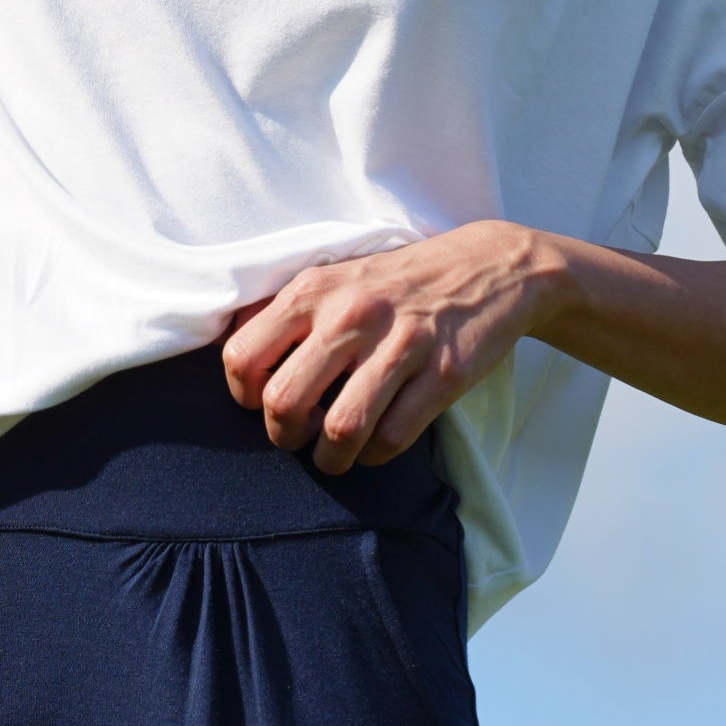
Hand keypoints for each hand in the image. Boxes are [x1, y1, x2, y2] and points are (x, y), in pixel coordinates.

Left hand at [222, 221, 563, 471]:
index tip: (263, 403)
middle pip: (284, 402)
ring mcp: (400, 345)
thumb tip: (234, 354)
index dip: (244, 395)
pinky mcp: (443, 374)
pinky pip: (393, 437)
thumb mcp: (336, 276)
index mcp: (314, 290)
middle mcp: (351, 315)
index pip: (243, 357)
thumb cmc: (400, 281)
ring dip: (331, 459)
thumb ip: (287, 311)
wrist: (491, 266)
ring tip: (334, 456)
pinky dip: (376, 454)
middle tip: (298, 437)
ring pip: (341, 429)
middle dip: (284, 436)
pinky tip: (376, 444)